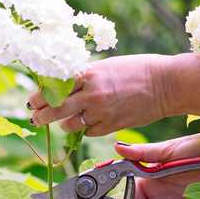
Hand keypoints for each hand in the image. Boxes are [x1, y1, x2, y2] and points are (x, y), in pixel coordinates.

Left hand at [28, 54, 170, 135]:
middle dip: (42, 115)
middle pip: (55, 108)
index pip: (55, 86)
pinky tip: (90, 121)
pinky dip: (86, 128)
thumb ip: (86, 76)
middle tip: (36, 117)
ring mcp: (101, 111)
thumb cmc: (137, 69)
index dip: (40, 94)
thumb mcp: (107, 66)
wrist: (165, 84)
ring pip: (70, 124)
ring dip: (65, 123)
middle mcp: (92, 93)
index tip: (34, 100)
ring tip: (66, 120)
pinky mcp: (112, 125)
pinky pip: (89, 132)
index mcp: (89, 73)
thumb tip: (66, 85)